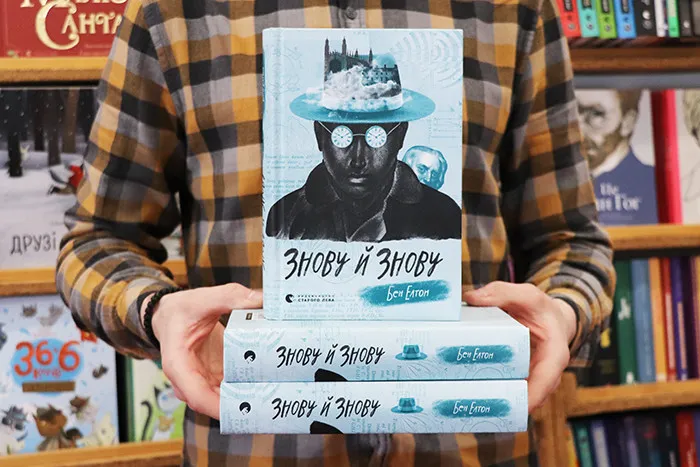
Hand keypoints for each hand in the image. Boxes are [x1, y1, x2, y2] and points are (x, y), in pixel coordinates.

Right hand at [142, 283, 262, 419]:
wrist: (169, 315)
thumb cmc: (179, 311)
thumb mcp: (202, 299)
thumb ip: (231, 297)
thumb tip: (260, 298)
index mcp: (178, 365)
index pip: (197, 396)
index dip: (220, 407)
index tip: (245, 407)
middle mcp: (188, 380)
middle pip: (213, 404)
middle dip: (240, 405)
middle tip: (268, 400)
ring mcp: (201, 381)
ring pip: (222, 401)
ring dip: (245, 399)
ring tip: (271, 395)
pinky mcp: (213, 378)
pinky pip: (228, 391)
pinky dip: (245, 390)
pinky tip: (266, 385)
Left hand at [463, 281, 576, 411]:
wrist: (552, 317)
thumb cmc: (541, 308)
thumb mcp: (526, 294)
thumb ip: (501, 293)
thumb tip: (471, 298)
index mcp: (555, 354)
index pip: (547, 380)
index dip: (533, 395)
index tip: (517, 408)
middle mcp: (548, 372)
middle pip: (531, 395)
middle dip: (508, 403)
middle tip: (482, 406)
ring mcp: (535, 379)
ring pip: (519, 397)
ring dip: (500, 401)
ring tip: (475, 404)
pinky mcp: (523, 380)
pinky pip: (512, 391)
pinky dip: (495, 393)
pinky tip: (473, 394)